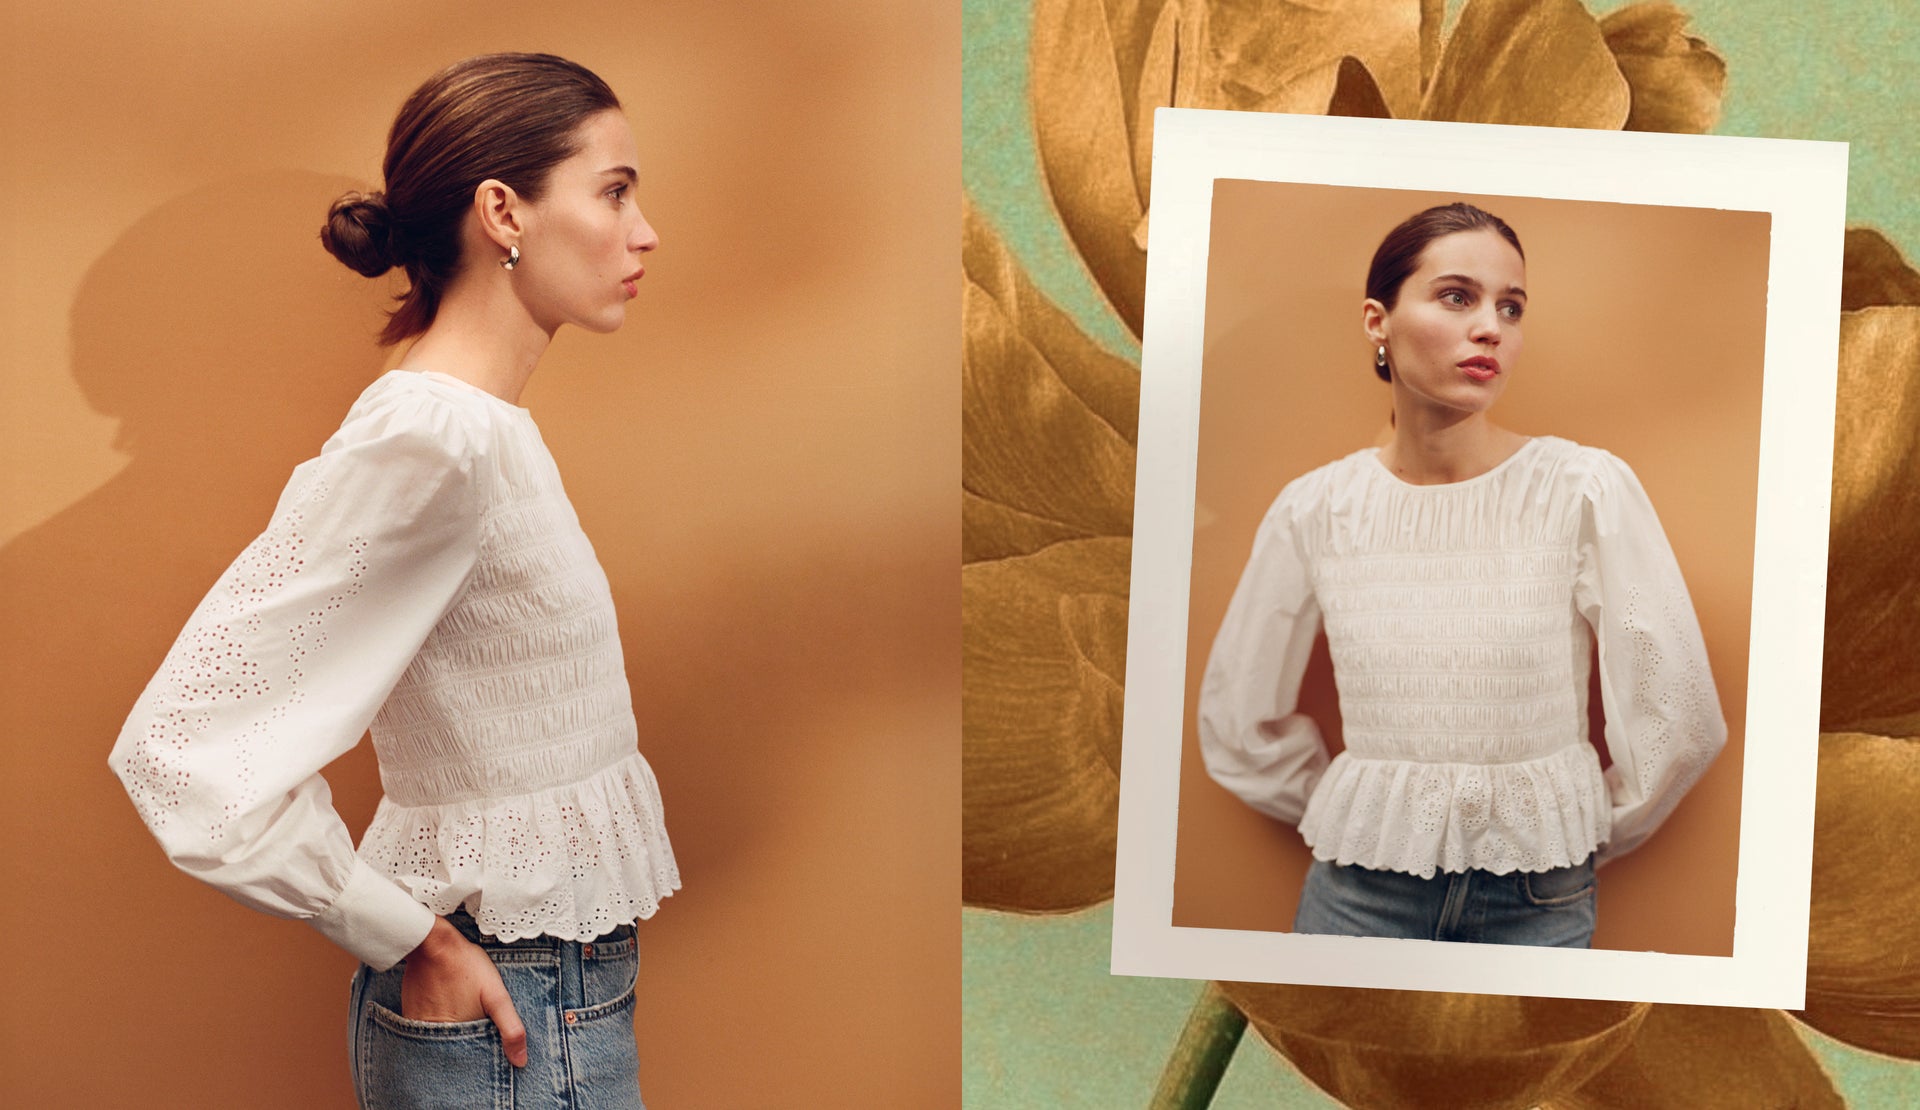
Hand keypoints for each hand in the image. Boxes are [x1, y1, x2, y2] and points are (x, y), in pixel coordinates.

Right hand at [400, 916, 528, 1067]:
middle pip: (455, 1054)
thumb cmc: (467, 967)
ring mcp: (419, 1028)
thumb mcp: (497, 995)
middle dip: (469, 1049)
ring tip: (462, 1014)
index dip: (484, 1059)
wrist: (433, 944)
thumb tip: (521, 1061)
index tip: (493, 1051)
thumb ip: (510, 1028)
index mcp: (457, 1039)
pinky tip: (449, 1009)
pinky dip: (439, 1027)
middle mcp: (433, 1040)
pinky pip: (426, 1031)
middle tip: (477, 1024)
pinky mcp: (410, 1016)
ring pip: (441, 1043)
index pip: (472, 1062)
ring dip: (453, 1038)